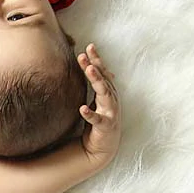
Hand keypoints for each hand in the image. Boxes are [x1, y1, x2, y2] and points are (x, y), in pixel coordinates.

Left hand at [77, 43, 119, 168]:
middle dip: (95, 66)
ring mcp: (110, 112)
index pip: (102, 72)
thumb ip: (97, 84)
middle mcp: (112, 100)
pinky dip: (90, 114)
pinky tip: (82, 109)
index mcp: (108, 92)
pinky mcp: (106, 126)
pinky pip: (98, 119)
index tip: (88, 46)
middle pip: (103, 80)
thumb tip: (93, 65)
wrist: (103, 146)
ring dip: (97, 81)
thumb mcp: (98, 100)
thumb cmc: (100, 120)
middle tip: (84, 55)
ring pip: (105, 94)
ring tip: (89, 70)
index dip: (97, 60)